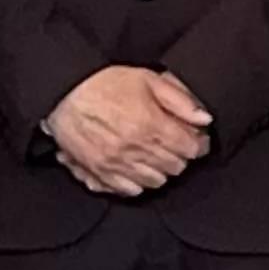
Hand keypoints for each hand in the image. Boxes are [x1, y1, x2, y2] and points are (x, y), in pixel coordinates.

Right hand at [46, 65, 211, 196]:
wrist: (63, 93)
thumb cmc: (104, 83)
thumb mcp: (147, 80)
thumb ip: (180, 100)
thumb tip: (205, 119)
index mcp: (151, 126)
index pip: (191, 149)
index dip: (198, 144)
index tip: (196, 138)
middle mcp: (135, 149)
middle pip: (176, 167)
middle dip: (181, 156)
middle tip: (176, 144)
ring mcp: (116, 163)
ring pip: (155, 181)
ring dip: (162, 170)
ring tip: (157, 155)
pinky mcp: (99, 172)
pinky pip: (129, 189)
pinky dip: (139, 182)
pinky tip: (138, 168)